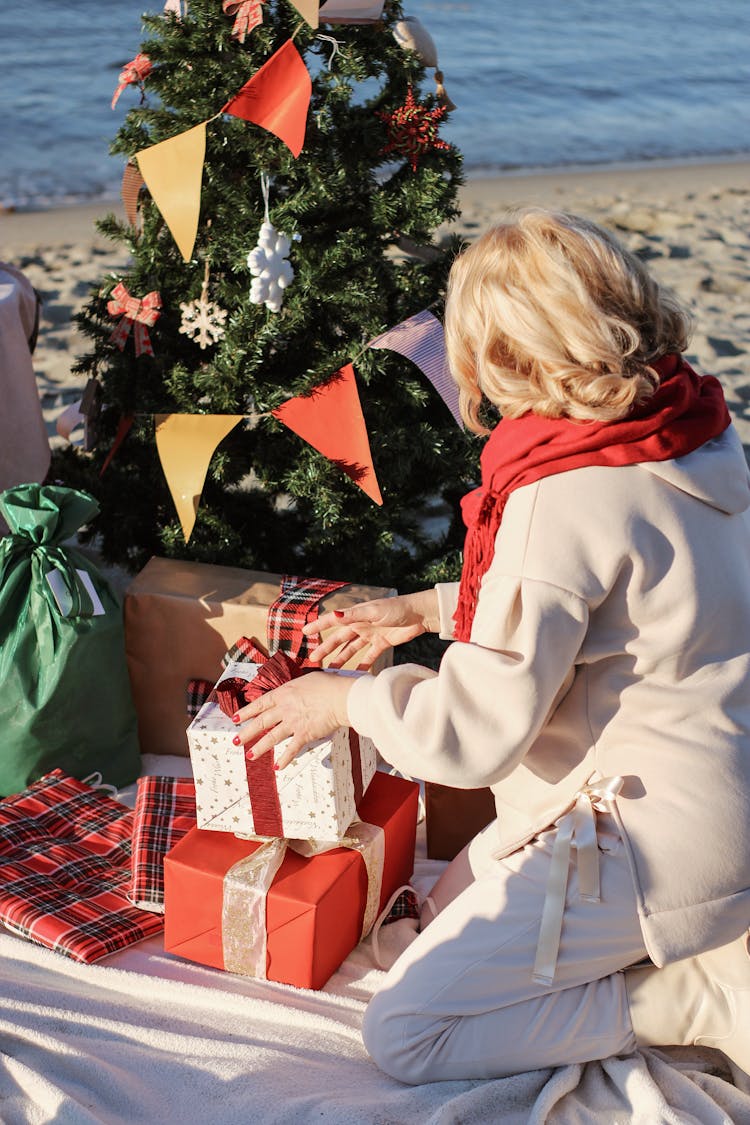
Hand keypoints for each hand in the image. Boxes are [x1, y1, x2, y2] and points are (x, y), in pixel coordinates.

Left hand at [233, 671, 353, 768]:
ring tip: (250, 756)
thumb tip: (295, 690)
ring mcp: (293, 723)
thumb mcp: (307, 679)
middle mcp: (285, 708)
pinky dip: (284, 759)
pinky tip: (277, 767)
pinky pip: (291, 749)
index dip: (246, 712)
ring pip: (271, 737)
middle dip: (247, 732)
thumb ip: (296, 688)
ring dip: (260, 748)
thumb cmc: (328, 685)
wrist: (340, 697)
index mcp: (284, 693)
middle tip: (236, 740)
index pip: (260, 704)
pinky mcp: (304, 734)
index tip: (235, 718)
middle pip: (261, 722)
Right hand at [302, 589, 439, 667]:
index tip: (305, 633)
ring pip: (351, 649)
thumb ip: (354, 615)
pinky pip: (368, 657)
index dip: (318, 626)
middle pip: (339, 639)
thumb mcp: (374, 611)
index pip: (333, 621)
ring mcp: (371, 635)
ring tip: (330, 670)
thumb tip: (335, 615)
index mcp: (356, 615)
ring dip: (341, 659)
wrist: (419, 614)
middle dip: (326, 648)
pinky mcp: (382, 644)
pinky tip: (354, 675)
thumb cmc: (396, 608)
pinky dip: (361, 665)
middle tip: (314, 659)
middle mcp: (361, 625)